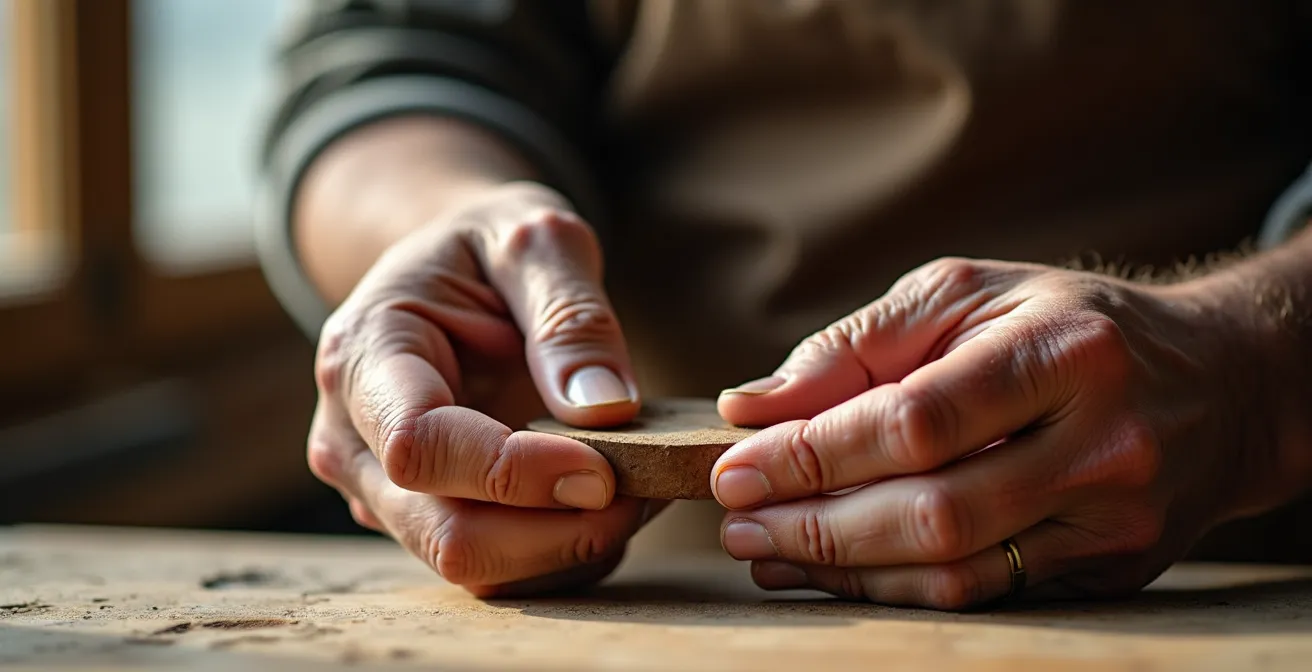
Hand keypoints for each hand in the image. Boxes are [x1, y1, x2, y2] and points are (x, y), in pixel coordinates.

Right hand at [306, 181, 658, 596]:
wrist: (450, 273)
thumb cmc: (488, 248)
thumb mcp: (537, 240)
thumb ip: (570, 314)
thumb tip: (604, 410)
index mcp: (364, 358)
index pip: (420, 447)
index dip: (513, 473)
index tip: (603, 468)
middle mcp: (353, 442)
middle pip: (447, 536)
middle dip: (559, 534)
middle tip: (646, 491)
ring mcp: (382, 494)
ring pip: (477, 569)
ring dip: (571, 549)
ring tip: (641, 489)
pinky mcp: (425, 522)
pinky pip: (499, 569)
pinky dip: (566, 553)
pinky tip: (612, 502)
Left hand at [711, 257, 1280, 609]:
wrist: (1216, 383)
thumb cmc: (1068, 324)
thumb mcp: (969, 296)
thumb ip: (859, 345)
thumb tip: (753, 404)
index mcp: (1064, 352)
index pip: (918, 420)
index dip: (815, 453)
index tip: (734, 465)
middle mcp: (1102, 443)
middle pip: (934, 511)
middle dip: (814, 523)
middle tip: (735, 520)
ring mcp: (1114, 520)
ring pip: (955, 571)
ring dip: (842, 569)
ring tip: (765, 550)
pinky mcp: (1111, 570)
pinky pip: (982, 595)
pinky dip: (893, 590)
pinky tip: (832, 570)